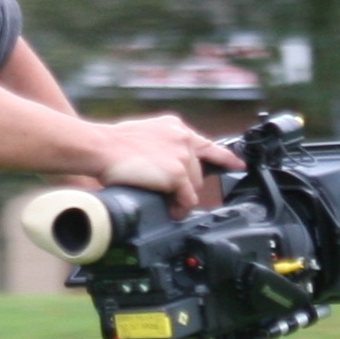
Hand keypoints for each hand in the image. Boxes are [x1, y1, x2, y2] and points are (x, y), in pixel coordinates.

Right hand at [91, 114, 241, 213]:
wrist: (100, 147)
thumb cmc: (113, 145)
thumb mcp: (145, 136)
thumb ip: (163, 147)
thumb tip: (167, 167)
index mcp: (176, 128)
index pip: (207, 144)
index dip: (225, 157)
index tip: (239, 164)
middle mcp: (184, 138)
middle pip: (198, 172)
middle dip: (185, 186)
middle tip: (168, 194)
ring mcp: (182, 156)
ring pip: (193, 187)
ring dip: (181, 197)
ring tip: (165, 202)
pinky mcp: (177, 173)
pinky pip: (187, 199)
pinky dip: (179, 208)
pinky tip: (171, 210)